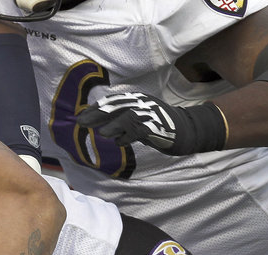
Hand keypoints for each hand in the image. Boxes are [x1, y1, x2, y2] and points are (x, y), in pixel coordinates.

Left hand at [76, 92, 225, 155]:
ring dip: (114, 125)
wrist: (186, 130)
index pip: (112, 101)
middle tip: (81, 122)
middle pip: (116, 107)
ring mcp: (150, 114)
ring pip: (128, 117)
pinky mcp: (157, 128)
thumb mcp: (136, 120)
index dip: (96, 107)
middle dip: (97, 114)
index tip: (81, 115)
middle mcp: (142, 103)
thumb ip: (119, 120)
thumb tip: (97, 122)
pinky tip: (120, 142)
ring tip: (102, 133)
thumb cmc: (157, 126)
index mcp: (136, 100)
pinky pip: (139, 131)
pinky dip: (128, 137)